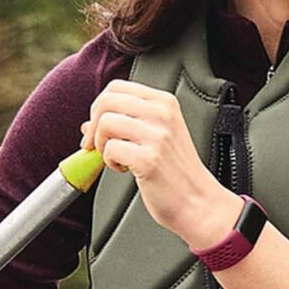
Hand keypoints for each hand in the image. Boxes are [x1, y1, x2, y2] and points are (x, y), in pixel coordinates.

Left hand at [84, 80, 234, 247]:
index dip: (99, 106)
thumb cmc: (178, 172)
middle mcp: (162, 114)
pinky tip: (124, 169)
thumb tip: (89, 123)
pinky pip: (110, 150)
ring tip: (115, 157)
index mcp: (164, 102)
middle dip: (94, 125)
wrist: (198, 201)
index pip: (117, 87)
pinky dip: (109, 162)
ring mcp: (157, 135)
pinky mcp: (149, 159)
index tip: (98, 126)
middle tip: (96, 145)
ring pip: (105, 123)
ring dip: (100, 144)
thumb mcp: (159, 136)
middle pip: (107, 101)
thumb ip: (127, 123)